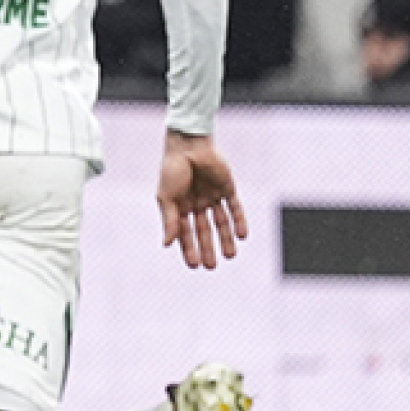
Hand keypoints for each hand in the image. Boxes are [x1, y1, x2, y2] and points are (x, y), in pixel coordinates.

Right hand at [157, 131, 247, 269]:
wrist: (189, 144)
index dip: (189, 248)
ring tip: (230, 255)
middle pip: (203, 230)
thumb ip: (170, 221)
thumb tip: (167, 245)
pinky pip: (235, 207)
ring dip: (225, 238)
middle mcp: (196, 202)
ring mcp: (212, 195)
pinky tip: (242, 235)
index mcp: (179, 205)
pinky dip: (239, 221)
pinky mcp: (227, 188)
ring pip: (221, 222)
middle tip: (211, 266)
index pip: (185, 231)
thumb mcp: (167, 197)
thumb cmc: (172, 169)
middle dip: (207, 247)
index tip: (194, 265)